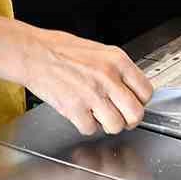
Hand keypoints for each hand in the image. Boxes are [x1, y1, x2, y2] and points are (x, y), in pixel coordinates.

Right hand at [17, 26, 152, 135]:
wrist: (33, 53)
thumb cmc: (61, 50)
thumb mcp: (98, 50)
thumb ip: (117, 69)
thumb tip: (130, 88)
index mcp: (117, 60)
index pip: (147, 92)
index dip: (140, 101)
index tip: (132, 103)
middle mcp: (108, 77)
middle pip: (136, 114)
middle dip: (128, 119)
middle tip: (119, 116)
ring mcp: (92, 94)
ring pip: (116, 126)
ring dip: (107, 125)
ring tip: (97, 115)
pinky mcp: (74, 109)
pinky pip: (90, 129)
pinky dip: (85, 125)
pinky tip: (80, 113)